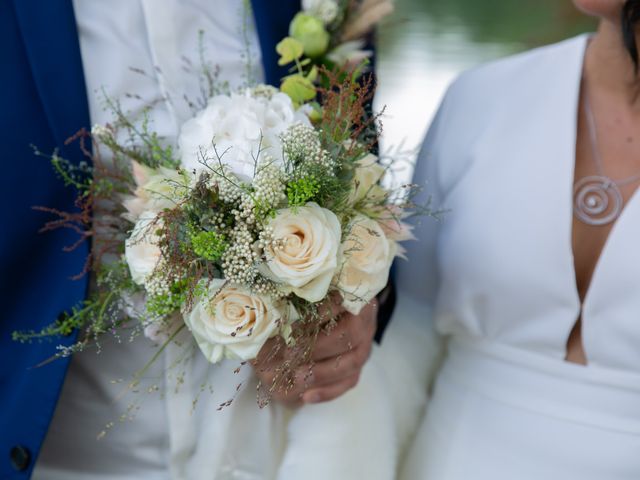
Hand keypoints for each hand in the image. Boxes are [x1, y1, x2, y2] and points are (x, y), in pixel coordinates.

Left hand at [252, 295, 377, 407]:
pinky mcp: (358, 366)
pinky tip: (306, 396)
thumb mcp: (303, 294)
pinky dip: (328, 391)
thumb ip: (294, 301)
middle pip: (350, 334)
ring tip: (296, 377)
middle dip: (319, 346)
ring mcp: (365, 344)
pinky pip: (348, 382)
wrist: (326, 311)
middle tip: (289, 353)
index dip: (321, 313)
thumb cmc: (310, 299)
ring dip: (322, 372)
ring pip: (352, 362)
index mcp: (354, 295)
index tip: (296, 323)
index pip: (344, 302)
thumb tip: (273, 314)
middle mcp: (365, 320)